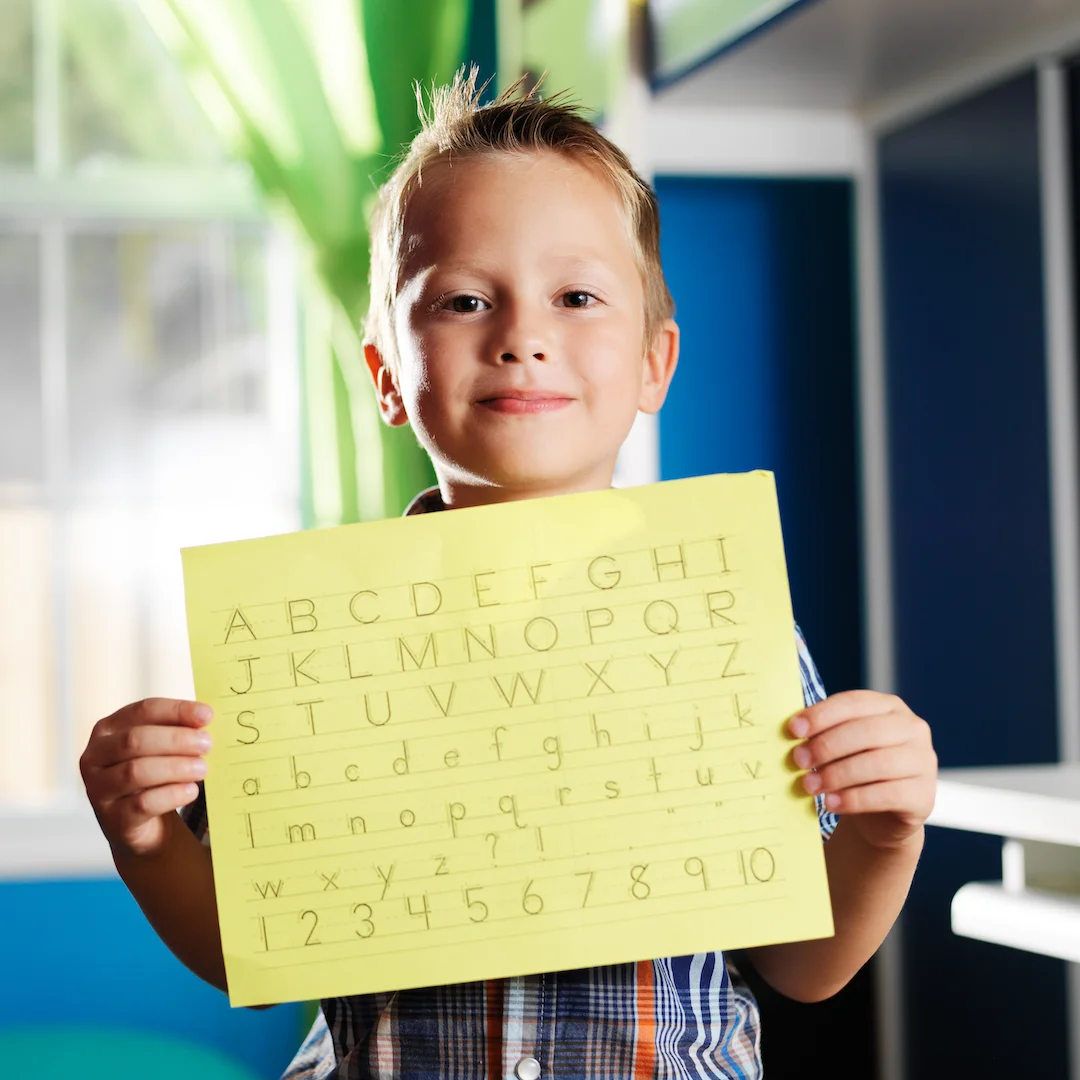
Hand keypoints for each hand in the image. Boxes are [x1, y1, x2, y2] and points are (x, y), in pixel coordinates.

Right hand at [80, 698, 212, 858]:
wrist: (144, 824)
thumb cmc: (155, 775)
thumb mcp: (162, 748)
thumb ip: (179, 730)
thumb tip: (204, 717)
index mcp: (108, 729)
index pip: (142, 711)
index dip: (176, 711)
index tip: (206, 715)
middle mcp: (95, 757)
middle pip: (135, 740)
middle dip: (176, 740)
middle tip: (207, 744)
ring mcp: (98, 789)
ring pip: (136, 772)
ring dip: (175, 767)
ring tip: (202, 769)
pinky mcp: (112, 819)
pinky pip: (142, 804)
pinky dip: (172, 795)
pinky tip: (191, 791)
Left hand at [788, 691, 936, 849]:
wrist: (882, 815)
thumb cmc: (855, 770)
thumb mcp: (842, 746)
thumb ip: (823, 733)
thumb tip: (790, 730)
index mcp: (889, 707)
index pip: (854, 703)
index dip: (822, 715)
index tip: (793, 729)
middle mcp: (912, 729)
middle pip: (866, 732)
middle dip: (826, 746)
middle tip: (797, 761)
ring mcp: (923, 761)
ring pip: (877, 763)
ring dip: (836, 775)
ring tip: (809, 786)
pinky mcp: (924, 795)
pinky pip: (887, 794)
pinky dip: (853, 799)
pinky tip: (830, 803)